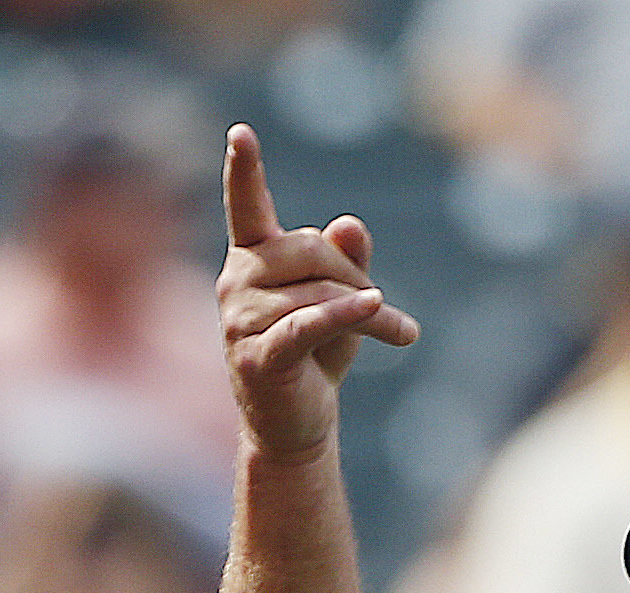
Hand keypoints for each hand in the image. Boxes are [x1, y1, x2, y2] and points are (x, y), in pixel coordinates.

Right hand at [219, 124, 419, 463]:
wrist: (298, 423)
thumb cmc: (316, 354)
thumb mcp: (341, 295)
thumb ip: (347, 257)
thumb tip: (348, 224)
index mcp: (252, 259)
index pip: (247, 207)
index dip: (243, 170)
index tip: (240, 133)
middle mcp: (236, 283)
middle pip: (311, 250)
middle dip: (354, 276)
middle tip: (385, 310)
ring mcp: (240, 322)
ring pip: (320, 292)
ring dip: (368, 312)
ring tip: (393, 332)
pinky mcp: (258, 357)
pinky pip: (309, 323)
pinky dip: (346, 317)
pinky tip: (378, 310)